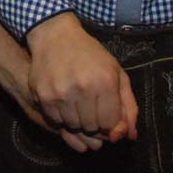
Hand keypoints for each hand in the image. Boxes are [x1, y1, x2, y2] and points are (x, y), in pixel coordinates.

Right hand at [25, 13, 138, 150]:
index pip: (110, 124)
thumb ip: (129, 106)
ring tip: (76, 102)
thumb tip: (129, 136)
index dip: (109, 122)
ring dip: (77, 120)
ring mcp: (61, 92)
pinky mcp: (43, 95)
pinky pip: (56, 121)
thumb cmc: (90, 55)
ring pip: (73, 126)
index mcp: (106, 81)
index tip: (105, 111)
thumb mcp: (117, 73)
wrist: (56, 36)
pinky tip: (63, 100)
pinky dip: (61, 116)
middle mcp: (83, 88)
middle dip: (94, 121)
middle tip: (89, 105)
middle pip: (92, 128)